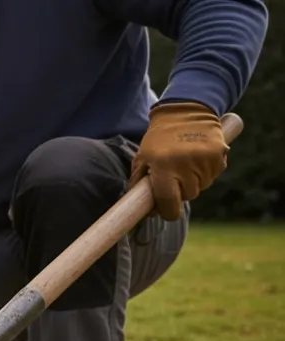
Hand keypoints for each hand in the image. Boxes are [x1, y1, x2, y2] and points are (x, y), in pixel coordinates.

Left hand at [129, 101, 228, 220]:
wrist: (185, 111)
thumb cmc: (158, 139)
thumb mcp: (142, 158)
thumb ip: (139, 184)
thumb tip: (143, 210)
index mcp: (164, 167)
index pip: (169, 202)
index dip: (167, 211)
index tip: (166, 210)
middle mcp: (186, 165)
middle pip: (188, 195)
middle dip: (180, 191)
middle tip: (174, 175)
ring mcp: (205, 160)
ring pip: (202, 186)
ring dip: (194, 180)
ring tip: (185, 162)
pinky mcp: (220, 154)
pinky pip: (214, 174)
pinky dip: (206, 171)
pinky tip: (198, 157)